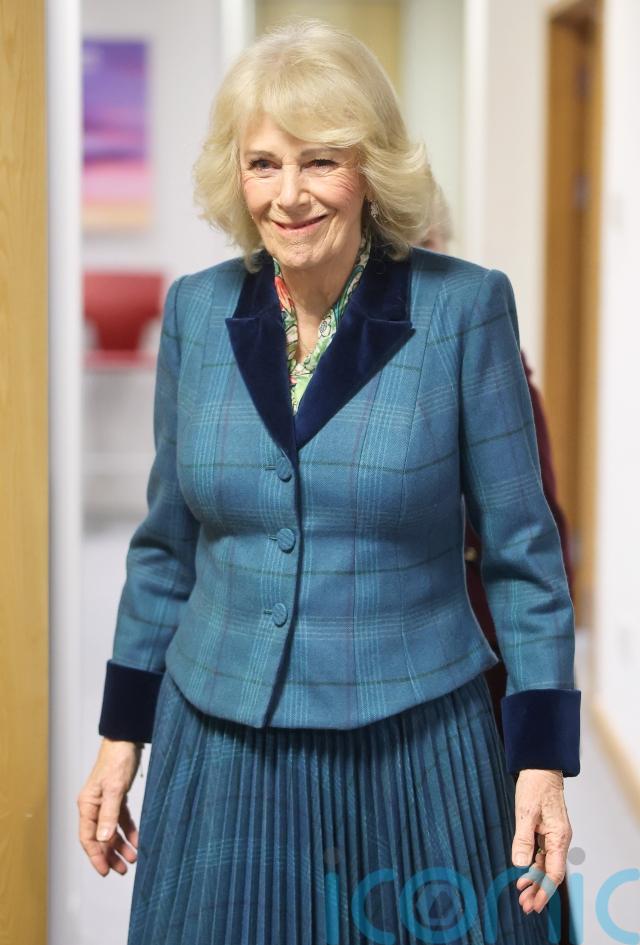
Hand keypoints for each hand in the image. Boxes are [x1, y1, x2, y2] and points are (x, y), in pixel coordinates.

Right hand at [77, 738, 143, 876]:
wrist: (127, 741)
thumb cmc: (117, 761)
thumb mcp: (115, 789)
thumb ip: (109, 815)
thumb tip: (103, 840)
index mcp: (87, 805)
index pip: (88, 837)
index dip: (96, 856)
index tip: (105, 871)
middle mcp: (94, 805)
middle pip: (99, 837)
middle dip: (110, 855)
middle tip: (122, 870)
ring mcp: (105, 802)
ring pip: (110, 831)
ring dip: (120, 845)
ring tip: (132, 859)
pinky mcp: (117, 797)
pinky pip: (120, 819)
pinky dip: (128, 831)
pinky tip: (136, 841)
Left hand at [512, 768, 571, 913]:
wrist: (540, 768)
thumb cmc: (535, 786)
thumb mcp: (525, 813)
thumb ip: (523, 839)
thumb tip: (520, 864)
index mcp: (559, 836)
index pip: (554, 872)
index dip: (545, 890)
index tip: (535, 904)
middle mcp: (559, 839)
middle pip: (551, 872)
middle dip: (539, 890)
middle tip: (525, 905)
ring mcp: (554, 836)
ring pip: (546, 864)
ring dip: (535, 879)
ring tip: (522, 893)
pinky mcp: (547, 831)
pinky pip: (542, 854)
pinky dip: (534, 866)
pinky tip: (524, 873)